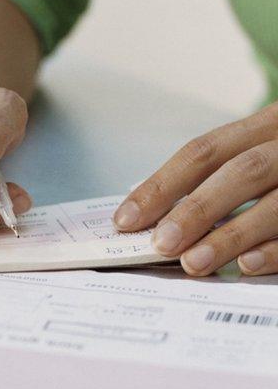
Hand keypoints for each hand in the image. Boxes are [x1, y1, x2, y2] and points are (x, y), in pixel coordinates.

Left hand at [113, 103, 277, 275]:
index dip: (161, 184)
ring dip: (232, 234)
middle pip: (242, 170)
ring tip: (194, 263)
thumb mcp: (265, 149)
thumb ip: (220, 174)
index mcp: (269, 123)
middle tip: (160, 243)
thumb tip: (151, 214)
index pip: (205, 151)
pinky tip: (250, 265)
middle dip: (195, 208)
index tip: (126, 219)